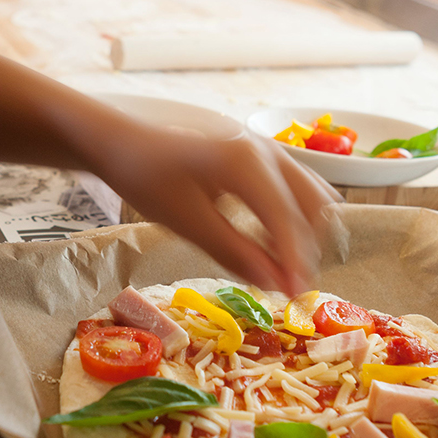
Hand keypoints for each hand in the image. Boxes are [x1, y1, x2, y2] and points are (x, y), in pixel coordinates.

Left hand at [97, 124, 338, 294]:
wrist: (126, 143)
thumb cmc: (148, 178)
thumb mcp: (186, 222)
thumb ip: (234, 252)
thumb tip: (275, 283)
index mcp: (245, 161)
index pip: (285, 217)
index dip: (294, 260)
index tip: (295, 294)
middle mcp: (266, 149)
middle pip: (311, 205)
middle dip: (306, 248)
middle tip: (289, 287)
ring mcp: (267, 148)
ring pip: (309, 194)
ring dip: (304, 232)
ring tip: (283, 268)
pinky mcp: (263, 154)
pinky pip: (295, 186)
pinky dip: (293, 216)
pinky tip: (273, 243)